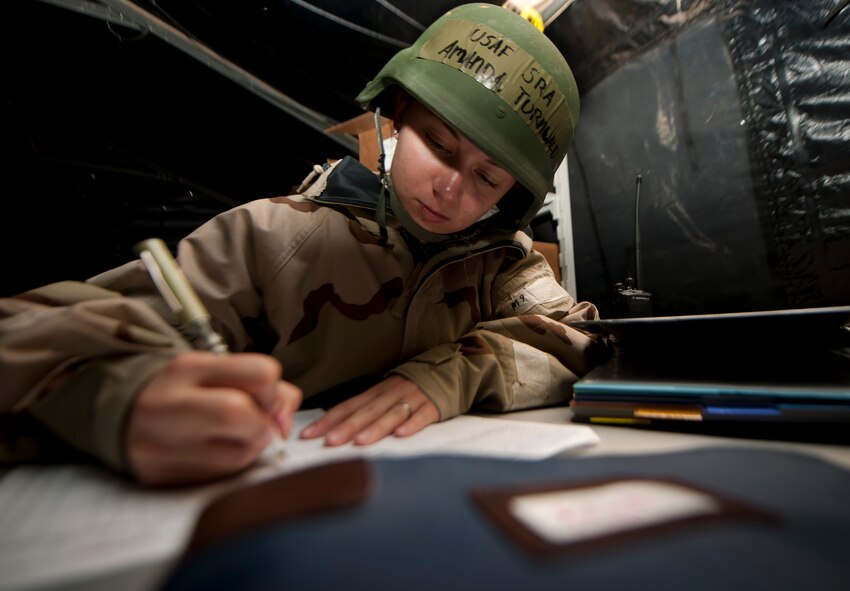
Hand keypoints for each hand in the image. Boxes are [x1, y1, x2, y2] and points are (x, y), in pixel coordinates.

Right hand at [127, 351, 301, 485]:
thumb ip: (262, 386)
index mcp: (189, 368)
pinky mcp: (160, 475)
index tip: (266, 401)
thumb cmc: (184, 393)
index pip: (260, 373)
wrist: (120, 415)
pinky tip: (213, 455)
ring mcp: (160, 442)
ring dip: (250, 450)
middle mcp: (170, 402)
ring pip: (238, 456)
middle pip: (241, 414)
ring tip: (231, 441)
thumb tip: (285, 419)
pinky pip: (219, 479)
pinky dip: (229, 468)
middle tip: (255, 427)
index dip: (274, 393)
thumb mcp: (216, 374)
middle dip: (262, 426)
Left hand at [299, 375, 439, 445]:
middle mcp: (391, 393)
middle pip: (366, 412)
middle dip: (346, 427)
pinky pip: (422, 415)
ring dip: (375, 428)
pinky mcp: (433, 405)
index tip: (308, 435)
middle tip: (329, 442)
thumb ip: (367, 409)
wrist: (449, 368)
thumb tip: (336, 429)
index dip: (328, 420)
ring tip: (360, 442)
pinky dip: (411, 424)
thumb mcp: (387, 393)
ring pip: (391, 413)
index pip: (348, 406)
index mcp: (377, 392)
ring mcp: (413, 397)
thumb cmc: (412, 388)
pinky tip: (401, 434)